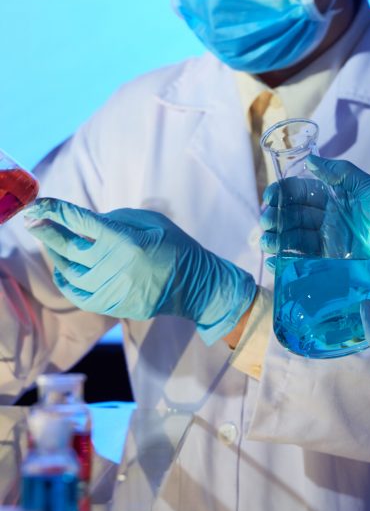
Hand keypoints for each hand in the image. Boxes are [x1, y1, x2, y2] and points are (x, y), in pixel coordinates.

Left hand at [25, 198, 255, 344]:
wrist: (196, 285)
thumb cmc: (177, 247)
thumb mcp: (153, 221)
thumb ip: (118, 219)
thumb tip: (87, 223)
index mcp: (126, 241)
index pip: (81, 222)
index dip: (57, 211)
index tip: (41, 204)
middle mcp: (115, 266)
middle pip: (68, 248)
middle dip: (47, 232)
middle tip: (33, 221)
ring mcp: (113, 289)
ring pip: (70, 273)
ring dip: (56, 256)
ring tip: (51, 244)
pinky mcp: (114, 306)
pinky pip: (80, 295)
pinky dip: (66, 283)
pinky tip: (62, 272)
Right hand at [260, 156, 369, 289]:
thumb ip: (342, 174)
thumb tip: (311, 161)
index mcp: (334, 198)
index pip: (300, 192)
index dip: (282, 193)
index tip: (269, 196)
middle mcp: (327, 220)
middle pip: (292, 216)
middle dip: (275, 218)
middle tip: (266, 223)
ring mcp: (327, 242)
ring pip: (293, 239)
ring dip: (276, 239)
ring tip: (267, 242)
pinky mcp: (328, 264)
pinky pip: (302, 261)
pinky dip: (285, 261)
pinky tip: (275, 260)